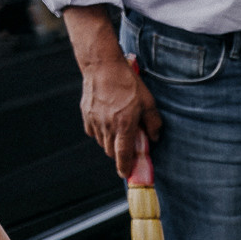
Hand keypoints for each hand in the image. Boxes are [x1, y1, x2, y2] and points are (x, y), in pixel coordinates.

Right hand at [65, 6, 159, 171]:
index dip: (124, 167)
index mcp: (124, 126)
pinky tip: (107, 120)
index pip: (123, 155)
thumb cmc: (127, 83)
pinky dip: (100, 132)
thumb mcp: (148, 102)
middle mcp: (107, 126)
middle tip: (128, 145)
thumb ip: (153, 123)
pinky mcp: (86, 114)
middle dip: (119, 153)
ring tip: (118, 128)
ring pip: (102, 142)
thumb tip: (154, 138)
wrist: (103, 66)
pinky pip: (93, 131)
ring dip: (110, 141)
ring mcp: (94, 121)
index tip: (126, 174)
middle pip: (111, 151)